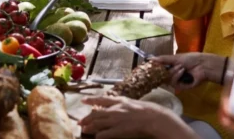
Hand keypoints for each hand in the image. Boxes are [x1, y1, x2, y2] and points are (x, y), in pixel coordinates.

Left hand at [80, 96, 196, 138]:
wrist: (153, 117)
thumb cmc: (147, 110)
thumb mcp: (133, 102)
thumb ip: (123, 103)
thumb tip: (117, 103)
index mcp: (120, 101)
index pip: (102, 99)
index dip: (91, 100)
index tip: (83, 100)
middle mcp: (115, 109)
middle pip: (96, 113)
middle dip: (87, 117)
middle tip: (80, 121)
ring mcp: (116, 120)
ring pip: (98, 123)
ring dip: (89, 126)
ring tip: (84, 129)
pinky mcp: (118, 130)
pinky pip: (105, 134)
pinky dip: (99, 136)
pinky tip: (96, 137)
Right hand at [153, 52, 225, 89]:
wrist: (203, 65)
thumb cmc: (191, 59)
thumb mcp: (175, 58)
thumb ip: (163, 59)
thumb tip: (150, 58)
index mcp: (171, 67)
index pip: (159, 70)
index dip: (155, 69)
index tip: (149, 66)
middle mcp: (173, 75)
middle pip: (161, 76)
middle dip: (164, 70)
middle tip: (167, 65)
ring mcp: (177, 81)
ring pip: (167, 80)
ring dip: (173, 72)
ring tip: (181, 67)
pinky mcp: (181, 86)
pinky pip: (174, 83)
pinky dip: (177, 76)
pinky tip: (182, 71)